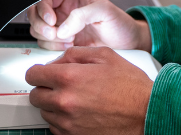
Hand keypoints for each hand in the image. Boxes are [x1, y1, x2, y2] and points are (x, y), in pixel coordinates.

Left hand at [26, 46, 152, 134]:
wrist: (146, 113)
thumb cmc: (130, 86)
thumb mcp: (105, 56)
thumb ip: (75, 54)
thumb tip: (57, 61)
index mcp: (69, 78)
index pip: (33, 75)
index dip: (38, 72)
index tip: (43, 73)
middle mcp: (64, 102)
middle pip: (35, 95)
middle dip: (45, 88)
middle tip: (60, 86)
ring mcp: (68, 122)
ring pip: (45, 112)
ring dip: (54, 105)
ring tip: (75, 99)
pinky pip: (55, 128)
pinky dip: (63, 120)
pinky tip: (79, 112)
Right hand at [27, 0, 150, 51]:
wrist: (128, 45)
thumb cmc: (120, 24)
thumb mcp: (105, 11)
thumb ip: (83, 14)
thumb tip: (62, 27)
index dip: (43, 9)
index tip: (52, 21)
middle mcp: (62, 13)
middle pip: (35, 15)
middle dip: (41, 26)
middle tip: (54, 34)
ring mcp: (61, 29)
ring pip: (38, 32)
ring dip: (49, 39)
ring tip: (69, 40)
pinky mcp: (62, 45)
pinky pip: (46, 46)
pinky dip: (53, 48)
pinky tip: (69, 47)